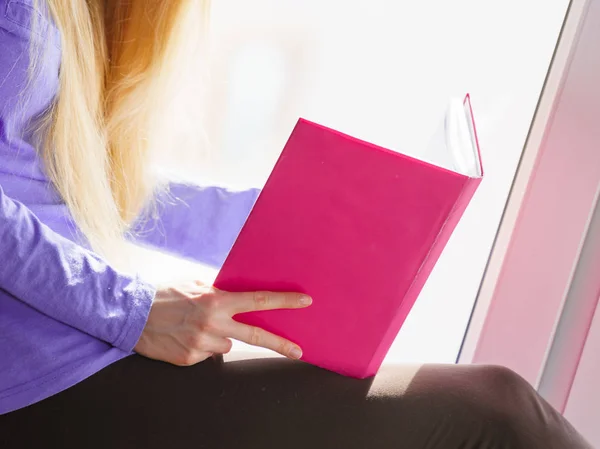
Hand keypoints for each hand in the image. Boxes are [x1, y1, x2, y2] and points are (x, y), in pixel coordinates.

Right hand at [134, 280, 311, 365]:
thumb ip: (218, 293)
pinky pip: (207, 354)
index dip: (284, 301)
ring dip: (219, 336)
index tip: (304, 302)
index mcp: (216, 301)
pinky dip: (201, 346)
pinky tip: (184, 336)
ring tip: (195, 326)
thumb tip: (236, 300)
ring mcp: (202, 344)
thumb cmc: (164, 295)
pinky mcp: (190, 359)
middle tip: (298, 351)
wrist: (131, 315)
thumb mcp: (195, 285)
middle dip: (280, 344)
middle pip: (256, 335)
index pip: (258, 300)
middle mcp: (213, 324)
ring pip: (227, 345)